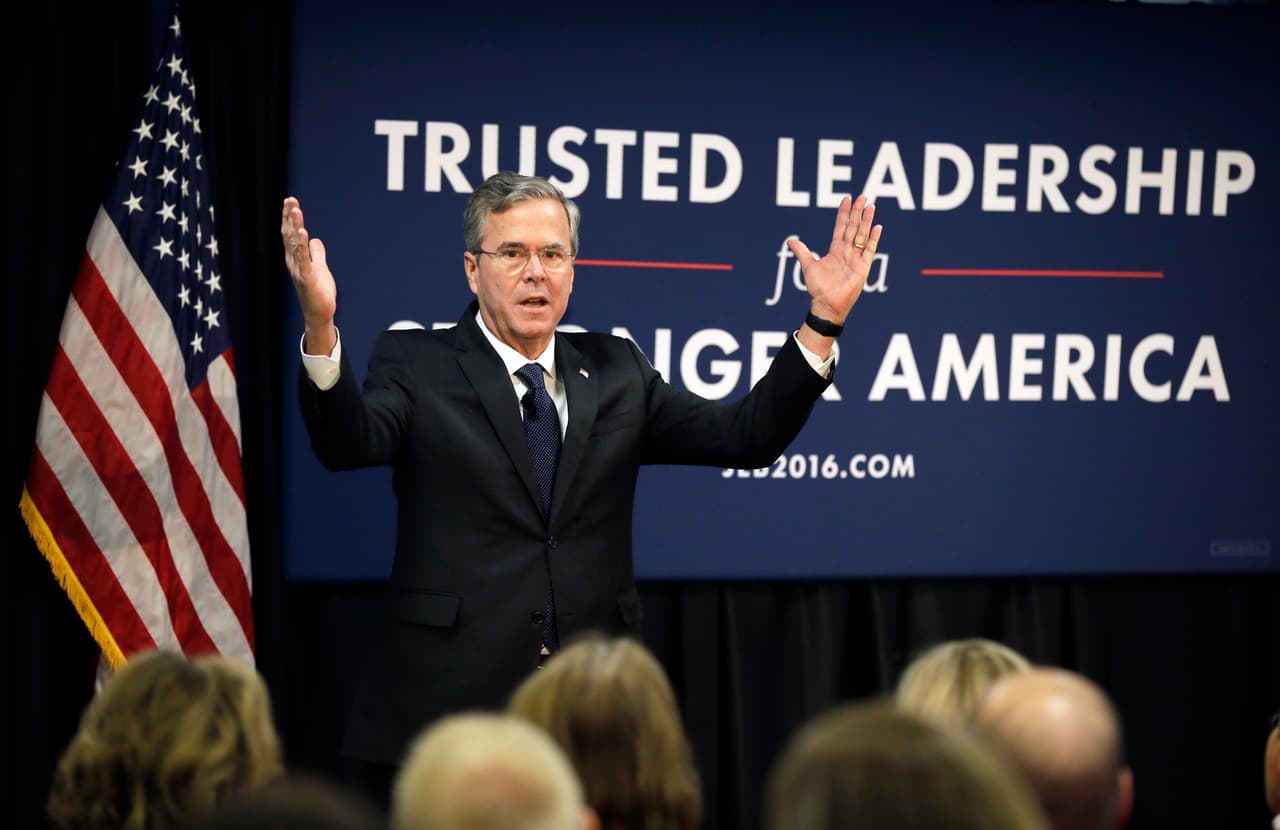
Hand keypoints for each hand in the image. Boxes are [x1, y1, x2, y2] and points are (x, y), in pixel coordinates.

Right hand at [281, 197, 337, 354]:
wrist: (320, 314)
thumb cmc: (318, 293)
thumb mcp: (319, 268)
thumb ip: (316, 254)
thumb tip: (314, 240)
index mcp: (296, 259)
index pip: (290, 235)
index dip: (289, 218)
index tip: (290, 202)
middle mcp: (294, 263)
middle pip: (289, 236)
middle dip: (290, 218)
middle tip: (290, 200)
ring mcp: (300, 271)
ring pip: (295, 245)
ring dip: (295, 227)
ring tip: (296, 211)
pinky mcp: (308, 279)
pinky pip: (304, 260)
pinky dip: (303, 246)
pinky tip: (303, 233)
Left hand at [787, 194, 881, 325]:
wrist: (827, 305)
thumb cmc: (818, 288)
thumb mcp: (808, 266)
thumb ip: (802, 252)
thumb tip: (790, 241)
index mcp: (835, 250)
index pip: (841, 227)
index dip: (844, 213)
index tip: (847, 199)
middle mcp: (847, 252)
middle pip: (853, 227)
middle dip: (857, 212)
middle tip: (863, 196)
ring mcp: (856, 259)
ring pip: (862, 235)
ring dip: (866, 220)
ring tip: (871, 206)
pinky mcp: (863, 267)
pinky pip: (869, 250)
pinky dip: (873, 239)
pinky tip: (878, 226)